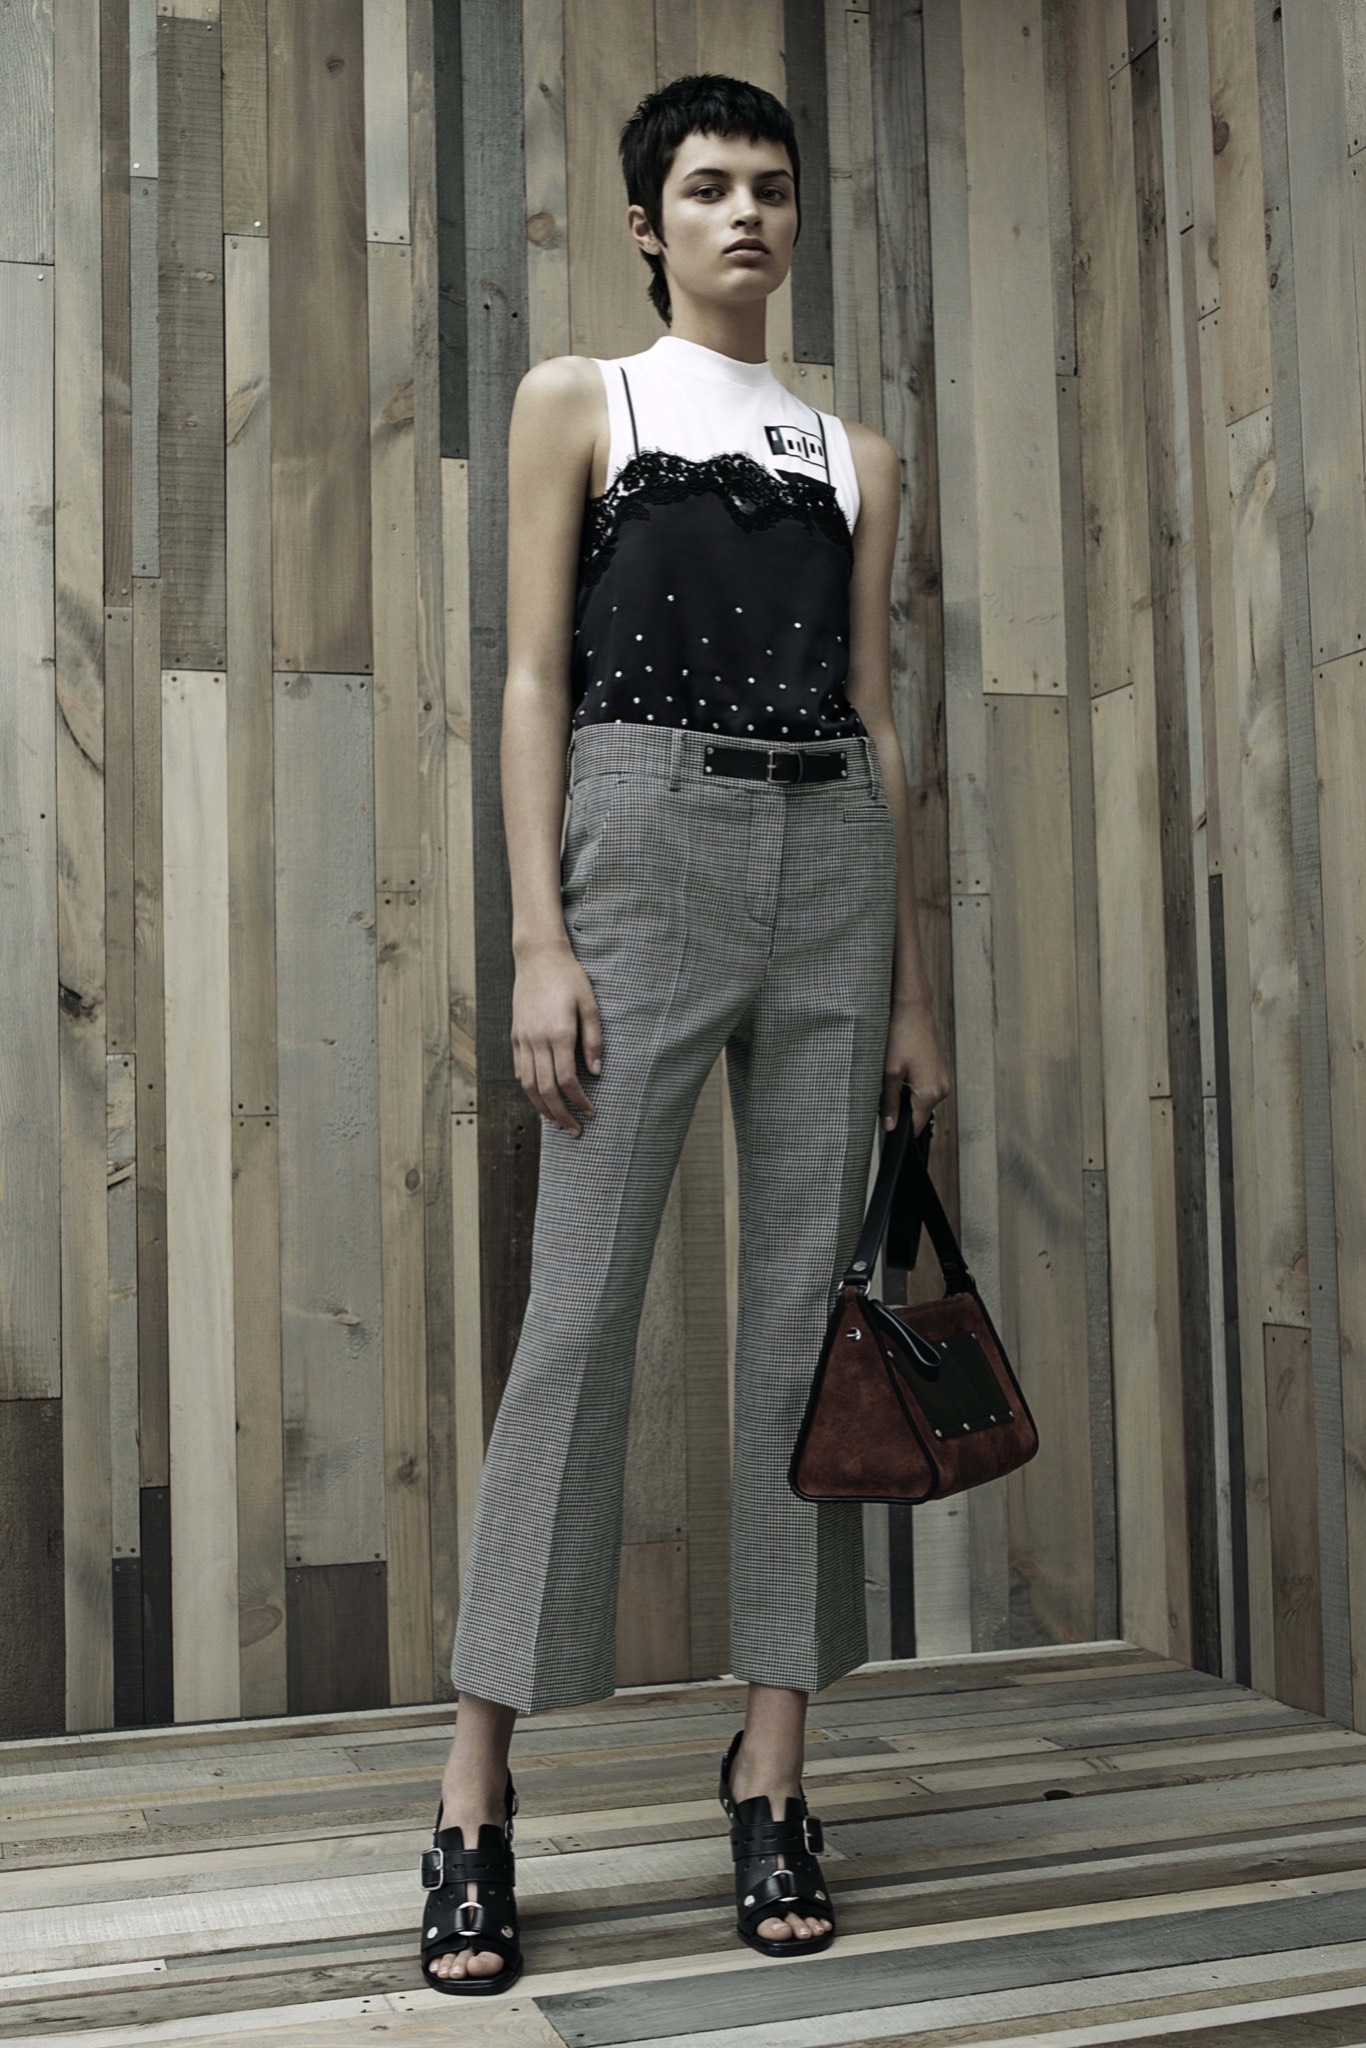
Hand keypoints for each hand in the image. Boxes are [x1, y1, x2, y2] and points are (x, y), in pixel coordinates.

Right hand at [511, 938, 602, 1135]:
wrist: (538, 957)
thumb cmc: (570, 979)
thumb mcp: (590, 1006)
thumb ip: (594, 1041)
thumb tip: (596, 1073)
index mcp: (559, 1034)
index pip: (567, 1080)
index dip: (579, 1101)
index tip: (591, 1113)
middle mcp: (537, 1040)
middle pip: (546, 1089)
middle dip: (561, 1115)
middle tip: (575, 1131)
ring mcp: (523, 1039)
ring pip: (529, 1084)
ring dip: (542, 1108)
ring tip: (557, 1123)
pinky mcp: (516, 1036)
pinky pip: (520, 1070)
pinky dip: (529, 1089)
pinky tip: (540, 1099)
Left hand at [880, 993, 951, 1134]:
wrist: (913, 1008)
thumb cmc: (901, 1035)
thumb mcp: (890, 1072)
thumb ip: (890, 1103)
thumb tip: (889, 1126)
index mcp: (931, 1093)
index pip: (915, 1126)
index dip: (898, 1130)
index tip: (884, 1128)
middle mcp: (942, 1089)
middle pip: (918, 1114)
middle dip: (900, 1111)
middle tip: (882, 1097)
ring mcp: (943, 1079)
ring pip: (921, 1100)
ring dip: (906, 1097)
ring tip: (892, 1078)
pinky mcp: (940, 1070)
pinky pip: (925, 1088)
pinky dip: (912, 1086)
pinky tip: (901, 1070)